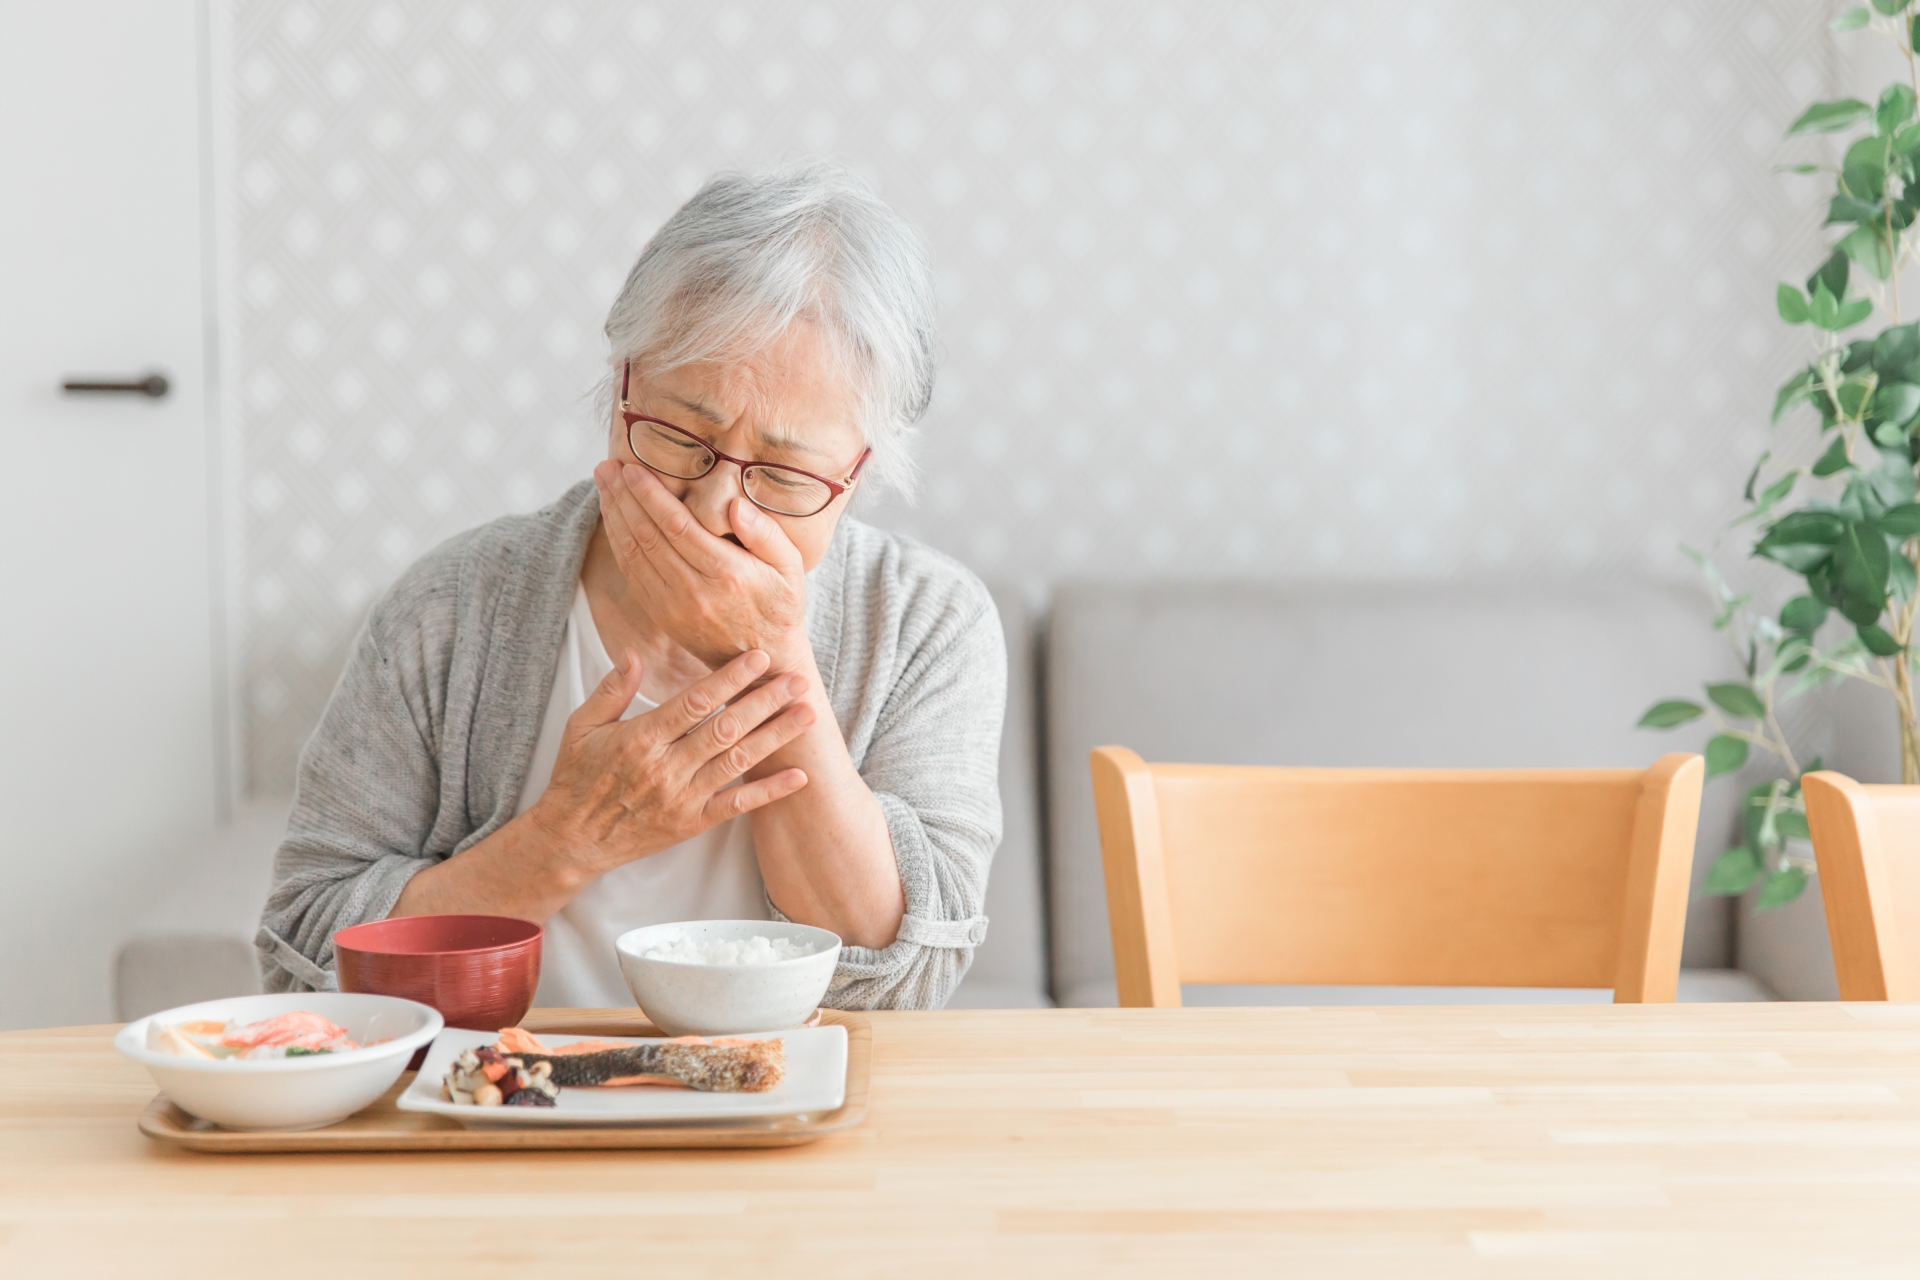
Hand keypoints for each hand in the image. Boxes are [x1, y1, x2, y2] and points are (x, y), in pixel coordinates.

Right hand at [529, 647, 814, 884]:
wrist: (572, 840)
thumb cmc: (576, 777)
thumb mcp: (581, 726)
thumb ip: (612, 689)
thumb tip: (635, 653)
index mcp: (641, 738)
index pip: (695, 701)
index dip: (730, 678)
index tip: (759, 657)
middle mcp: (666, 767)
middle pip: (726, 728)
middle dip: (765, 701)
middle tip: (798, 679)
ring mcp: (682, 797)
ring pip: (738, 761)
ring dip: (776, 736)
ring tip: (807, 715)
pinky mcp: (692, 822)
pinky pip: (737, 805)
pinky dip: (770, 791)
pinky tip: (799, 775)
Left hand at [593, 460, 808, 669]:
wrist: (765, 658)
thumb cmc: (780, 604)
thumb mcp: (790, 567)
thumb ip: (765, 534)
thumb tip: (733, 505)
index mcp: (727, 574)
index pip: (678, 527)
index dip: (650, 496)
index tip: (632, 469)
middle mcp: (694, 591)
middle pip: (648, 536)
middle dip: (623, 497)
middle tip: (606, 467)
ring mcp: (673, 606)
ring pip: (633, 553)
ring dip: (614, 516)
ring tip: (602, 483)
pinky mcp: (661, 615)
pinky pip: (632, 573)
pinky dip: (617, 542)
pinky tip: (612, 517)